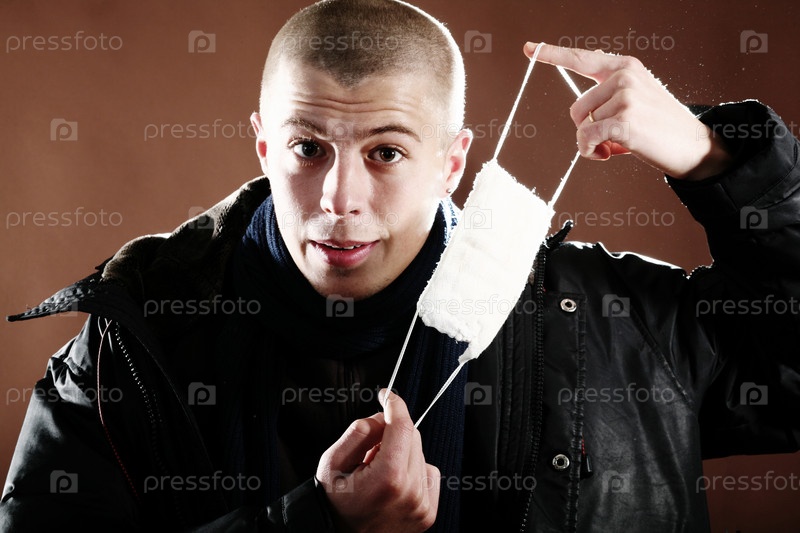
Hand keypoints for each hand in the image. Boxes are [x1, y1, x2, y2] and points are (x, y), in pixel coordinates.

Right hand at [315, 391, 439, 532]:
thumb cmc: (333, 502)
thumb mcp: (332, 461)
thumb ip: (359, 432)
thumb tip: (383, 417)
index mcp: (388, 479)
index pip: (402, 426)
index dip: (394, 404)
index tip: (387, 395)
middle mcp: (411, 493)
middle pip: (412, 436)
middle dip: (391, 433)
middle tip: (369, 450)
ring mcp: (422, 506)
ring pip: (420, 452)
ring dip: (401, 452)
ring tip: (377, 471)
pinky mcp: (428, 513)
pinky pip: (428, 472)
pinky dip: (412, 469)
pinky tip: (393, 482)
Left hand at [524, 42, 731, 179]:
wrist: (693, 145)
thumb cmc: (659, 126)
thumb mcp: (638, 98)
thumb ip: (609, 95)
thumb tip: (585, 106)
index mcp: (625, 66)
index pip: (582, 58)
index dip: (552, 54)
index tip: (529, 48)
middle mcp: (624, 76)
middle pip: (577, 108)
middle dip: (588, 129)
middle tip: (612, 139)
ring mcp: (625, 97)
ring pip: (581, 126)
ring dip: (593, 143)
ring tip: (618, 146)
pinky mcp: (623, 121)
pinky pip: (586, 139)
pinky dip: (590, 152)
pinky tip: (606, 155)